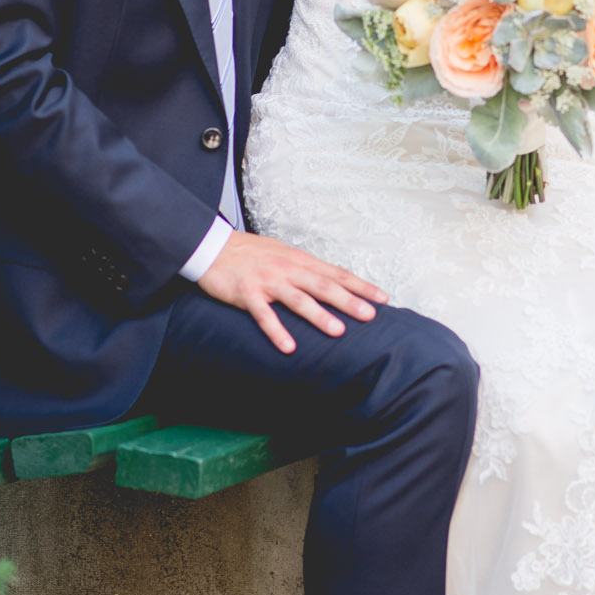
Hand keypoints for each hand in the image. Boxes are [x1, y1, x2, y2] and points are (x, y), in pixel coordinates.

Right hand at [196, 230, 387, 354]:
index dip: (361, 286)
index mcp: (300, 260)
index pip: (336, 273)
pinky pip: (264, 315)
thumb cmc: (251, 252)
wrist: (212, 246)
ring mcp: (268, 281)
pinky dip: (277, 331)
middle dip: (349, 301)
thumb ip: (306, 268)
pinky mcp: (247, 294)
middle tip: (370, 316)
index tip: (383, 298)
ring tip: (338, 331)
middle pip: (324, 286)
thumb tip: (332, 280)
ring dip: (319, 316)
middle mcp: (288, 269)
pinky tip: (288, 347)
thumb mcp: (284, 254)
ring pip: (298, 299)